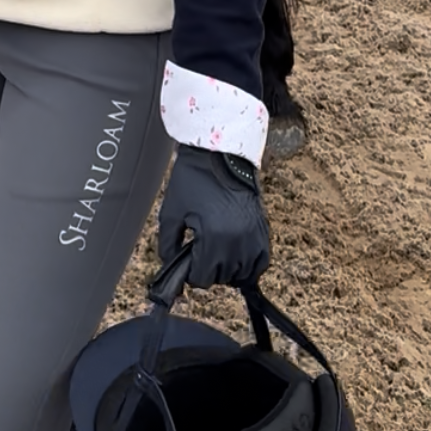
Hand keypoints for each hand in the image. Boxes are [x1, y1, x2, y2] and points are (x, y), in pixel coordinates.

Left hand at [157, 148, 270, 289]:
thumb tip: (171, 266)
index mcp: (214, 237)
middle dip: (208, 269)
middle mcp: (237, 240)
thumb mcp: (171, 212)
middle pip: (222, 278)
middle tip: (199, 251)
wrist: (220, 153)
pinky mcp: (262, 229)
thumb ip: (167, 245)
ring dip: (228, 269)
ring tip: (216, 252)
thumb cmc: (194, 178)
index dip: (190, 272)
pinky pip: (261, 262)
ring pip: (242, 274)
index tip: (187, 259)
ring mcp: (253, 235)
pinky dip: (249, 264)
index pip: (203, 278)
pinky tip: (236, 256)